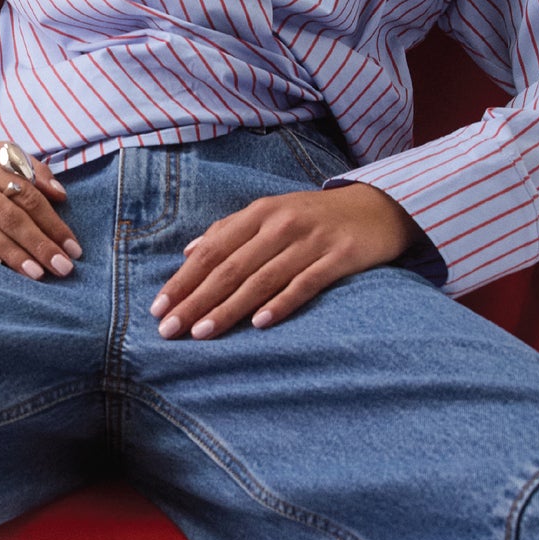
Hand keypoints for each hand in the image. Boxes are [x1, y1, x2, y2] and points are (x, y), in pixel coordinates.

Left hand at [150, 182, 421, 338]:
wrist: (379, 206)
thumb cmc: (315, 216)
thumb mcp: (271, 213)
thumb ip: (230, 230)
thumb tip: (188, 252)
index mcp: (259, 212)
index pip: (212, 250)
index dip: (184, 279)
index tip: (159, 308)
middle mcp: (280, 224)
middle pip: (230, 267)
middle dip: (196, 300)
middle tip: (170, 330)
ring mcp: (311, 240)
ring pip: (261, 278)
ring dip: (228, 308)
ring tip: (202, 333)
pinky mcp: (340, 256)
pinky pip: (306, 283)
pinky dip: (281, 303)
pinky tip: (259, 324)